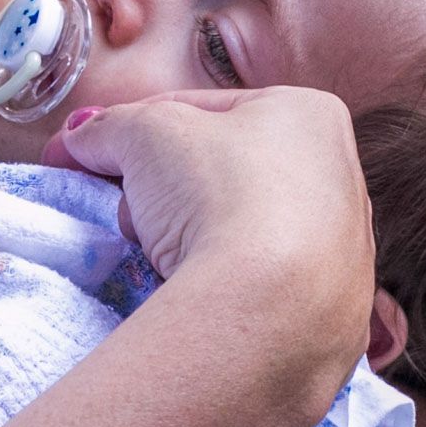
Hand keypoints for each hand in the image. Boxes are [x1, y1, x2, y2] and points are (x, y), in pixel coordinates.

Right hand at [44, 87, 375, 407]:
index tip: (93, 155)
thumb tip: (79, 138)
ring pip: (242, 230)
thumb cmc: (216, 192)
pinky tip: (197, 296)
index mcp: (309, 114)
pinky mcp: (338, 315)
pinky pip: (265, 287)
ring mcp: (346, 251)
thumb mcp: (142, 134)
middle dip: (164, 191)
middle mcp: (342, 177)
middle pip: (223, 173)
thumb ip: (108, 128)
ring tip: (160, 257)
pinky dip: (227, 286)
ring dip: (193, 238)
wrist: (270, 310)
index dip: (137, 130)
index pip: (204, 111)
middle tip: (129, 213)